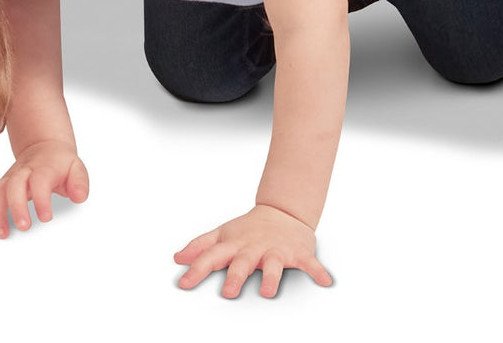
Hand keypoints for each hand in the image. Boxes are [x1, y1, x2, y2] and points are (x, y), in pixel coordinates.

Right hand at [0, 139, 88, 237]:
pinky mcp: (0, 186)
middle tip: (24, 227)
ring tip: (2, 233)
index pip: (40, 180)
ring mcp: (9, 179)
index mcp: (43, 168)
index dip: (41, 199)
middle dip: (16, 207)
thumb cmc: (59, 163)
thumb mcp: (76, 168)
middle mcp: (23, 173)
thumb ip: (79, 182)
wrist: (44, 147)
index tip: (45, 217)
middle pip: (14, 186)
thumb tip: (79, 196)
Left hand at [174, 204, 332, 298]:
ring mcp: (276, 250)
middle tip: (229, 292)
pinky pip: (309, 263)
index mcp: (234, 245)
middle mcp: (254, 248)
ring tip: (268, 292)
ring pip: (274, 265)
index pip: (212, 256)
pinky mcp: (297, 253)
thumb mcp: (222, 234)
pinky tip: (324, 280)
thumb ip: (200, 247)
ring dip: (272, 277)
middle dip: (235, 276)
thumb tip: (178, 258)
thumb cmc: (249, 228)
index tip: (184, 283)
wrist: (283, 211)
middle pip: (242, 263)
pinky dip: (317, 271)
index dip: (197, 270)